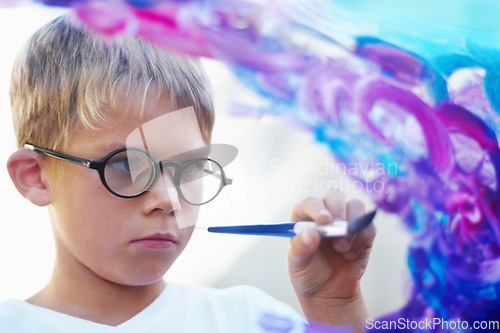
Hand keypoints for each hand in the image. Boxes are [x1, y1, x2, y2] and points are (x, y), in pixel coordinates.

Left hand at [287, 189, 375, 330]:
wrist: (328, 291)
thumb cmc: (308, 272)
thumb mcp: (297, 263)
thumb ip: (301, 248)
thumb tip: (311, 234)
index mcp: (304, 216)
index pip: (310, 202)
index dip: (317, 208)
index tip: (324, 220)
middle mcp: (326, 214)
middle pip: (335, 196)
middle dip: (338, 209)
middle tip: (339, 228)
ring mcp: (345, 221)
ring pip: (356, 206)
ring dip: (351, 226)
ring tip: (341, 249)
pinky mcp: (363, 232)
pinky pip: (369, 226)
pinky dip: (362, 239)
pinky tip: (350, 255)